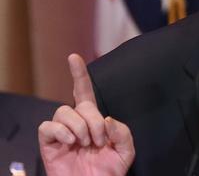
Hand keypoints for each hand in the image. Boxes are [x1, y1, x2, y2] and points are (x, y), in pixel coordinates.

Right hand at [39, 54, 134, 175]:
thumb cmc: (108, 172)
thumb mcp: (125, 151)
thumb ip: (123, 132)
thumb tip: (106, 119)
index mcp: (94, 121)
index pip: (85, 93)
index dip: (79, 75)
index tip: (74, 57)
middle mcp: (76, 124)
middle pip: (80, 104)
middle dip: (93, 120)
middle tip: (99, 140)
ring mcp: (62, 134)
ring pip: (63, 112)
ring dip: (79, 126)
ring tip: (85, 143)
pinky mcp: (49, 144)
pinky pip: (48, 127)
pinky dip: (62, 132)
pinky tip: (71, 142)